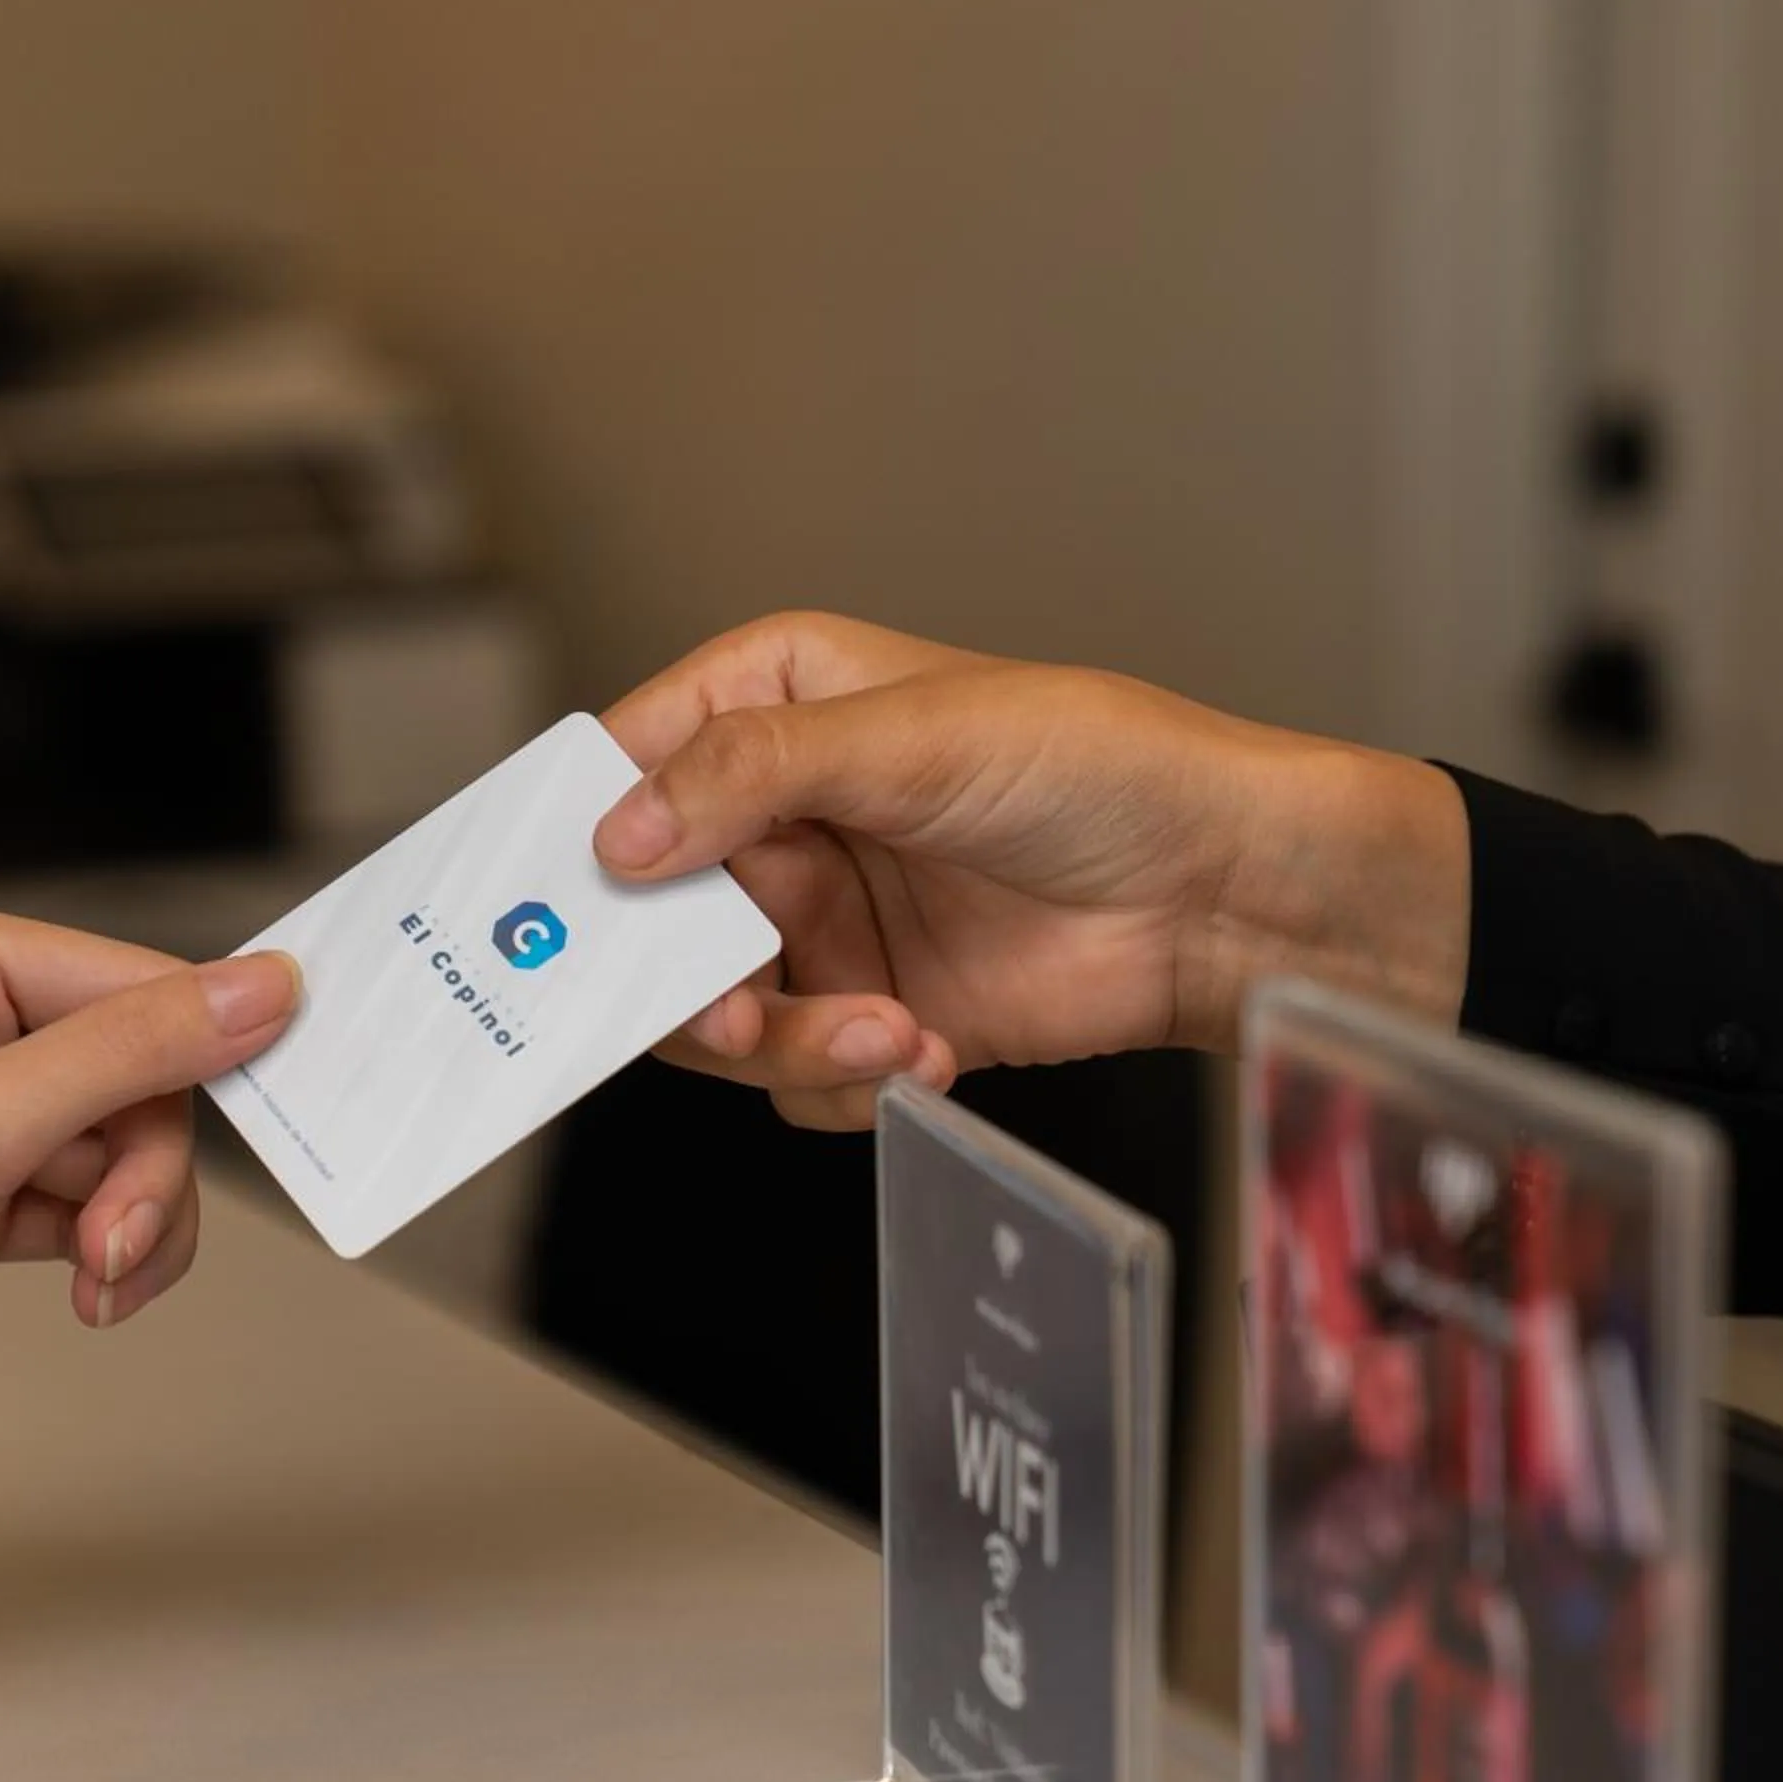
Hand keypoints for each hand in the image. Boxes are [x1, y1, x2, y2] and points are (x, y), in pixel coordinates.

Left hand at [0, 896, 298, 1512]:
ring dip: (130, 1223)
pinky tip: (78, 1296)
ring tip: (92, 1287)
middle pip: (136, 1068)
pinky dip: (103, 1249)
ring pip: (125, 1142)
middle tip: (113, 1249)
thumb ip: (131, 1053)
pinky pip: (91, 1195)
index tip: (288, 1107)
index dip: (198, 1054)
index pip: (127, 979)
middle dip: (144, 1171)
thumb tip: (263, 987)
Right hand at [593, 613, 1467, 1126]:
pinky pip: (795, 1073)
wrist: (1222, 898)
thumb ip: (752, 774)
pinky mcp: (867, 1008)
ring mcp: (820, 918)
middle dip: (684, 977)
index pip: (628, 760)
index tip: (560, 902)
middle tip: (733, 1015)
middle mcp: (781, 813)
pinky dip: (848, 1077)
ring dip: (789, 1038)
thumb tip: (617, 834)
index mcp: (775, 704)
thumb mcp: (913, 739)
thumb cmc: (1099, 769)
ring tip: (882, 1031)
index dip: (583, 831)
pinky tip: (929, 1048)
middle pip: (649, 912)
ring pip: (716, 1009)